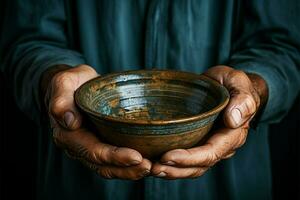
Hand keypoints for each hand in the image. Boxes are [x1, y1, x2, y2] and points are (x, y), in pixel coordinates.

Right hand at [43, 64, 150, 179]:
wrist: (73, 87)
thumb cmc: (71, 83)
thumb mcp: (63, 83)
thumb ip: (61, 99)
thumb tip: (70, 122)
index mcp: (68, 135)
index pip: (93, 151)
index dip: (114, 157)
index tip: (136, 157)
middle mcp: (78, 148)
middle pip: (104, 166)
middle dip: (127, 169)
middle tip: (150, 167)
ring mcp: (90, 149)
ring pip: (110, 168)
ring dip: (131, 172)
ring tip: (153, 168)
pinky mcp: (101, 146)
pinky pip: (115, 162)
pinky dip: (131, 166)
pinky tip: (148, 163)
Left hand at [151, 66, 267, 178]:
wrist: (227, 85)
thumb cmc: (232, 83)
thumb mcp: (238, 82)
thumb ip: (243, 100)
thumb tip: (233, 120)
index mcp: (231, 135)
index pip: (210, 153)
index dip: (189, 158)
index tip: (167, 156)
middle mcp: (220, 146)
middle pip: (198, 166)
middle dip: (176, 170)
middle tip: (154, 168)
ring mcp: (207, 146)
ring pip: (191, 168)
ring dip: (171, 171)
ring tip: (152, 169)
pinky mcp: (197, 143)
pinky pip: (185, 159)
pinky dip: (170, 164)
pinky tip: (154, 162)